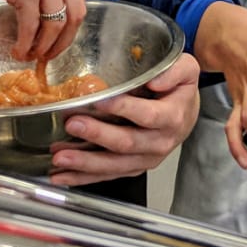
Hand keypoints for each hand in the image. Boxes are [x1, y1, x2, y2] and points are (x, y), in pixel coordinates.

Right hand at [0, 0, 85, 62]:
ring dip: (44, 46)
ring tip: (31, 55)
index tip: (58, 36)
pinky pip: (32, 26)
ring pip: (56, 24)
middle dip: (63, 40)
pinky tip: (17, 50)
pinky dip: (26, 43)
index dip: (69, 22)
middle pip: (75, 14)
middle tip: (48, 54)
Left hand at [50, 51, 200, 185]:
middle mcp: (160, 142)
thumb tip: (154, 79)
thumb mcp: (186, 69)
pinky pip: (107, 175)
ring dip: (85, 163)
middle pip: (127, 143)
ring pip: (114, 165)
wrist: (186, 113)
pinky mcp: (133, 168)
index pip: (147, 115)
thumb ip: (174, 71)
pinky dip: (83, 177)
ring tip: (60, 157)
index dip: (123, 109)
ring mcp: (146, 158)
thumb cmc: (180, 90)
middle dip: (97, 135)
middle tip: (73, 124)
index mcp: (172, 117)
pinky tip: (62, 175)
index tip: (100, 101)